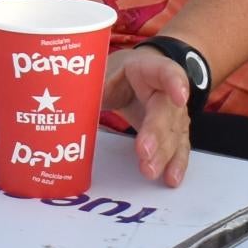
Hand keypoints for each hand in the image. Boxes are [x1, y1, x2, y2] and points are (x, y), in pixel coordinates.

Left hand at [103, 46, 193, 187]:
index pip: (166, 71)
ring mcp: (175, 114)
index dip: (174, 83)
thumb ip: (91, 89)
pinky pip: (178, 148)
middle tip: (143, 152)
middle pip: (167, 110)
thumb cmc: (119, 75)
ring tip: (149, 170)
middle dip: (156, 132)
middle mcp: (167, 92)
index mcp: (149, 69)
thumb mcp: (103, 74)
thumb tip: (69, 108)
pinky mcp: (175, 133)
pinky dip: (175, 164)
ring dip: (163, 154)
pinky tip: (171, 179)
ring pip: (174, 133)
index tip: (179, 96)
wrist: (137, 75)